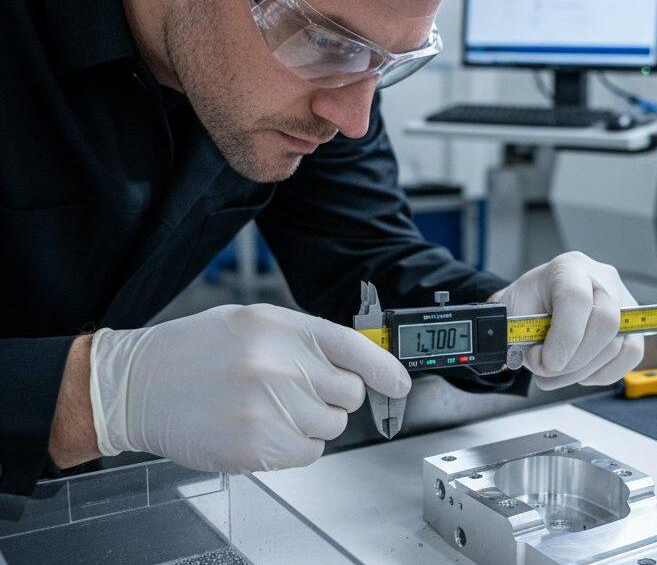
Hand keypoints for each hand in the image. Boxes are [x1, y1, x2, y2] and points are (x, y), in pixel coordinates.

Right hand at [89, 304, 409, 472]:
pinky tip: (262, 429)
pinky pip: (307, 454)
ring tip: (271, 408)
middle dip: (332, 396)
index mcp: (281, 327)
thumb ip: (303, 340)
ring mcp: (268, 407)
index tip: (401, 383)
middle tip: (298, 392)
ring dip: (311, 423)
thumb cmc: (193, 352)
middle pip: (348, 394)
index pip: (354, 348)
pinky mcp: (256, 446)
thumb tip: (352, 362)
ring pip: (330, 427)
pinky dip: (294, 447)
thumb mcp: (251, 322)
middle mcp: (279, 365)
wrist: (135, 386)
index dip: (385, 369)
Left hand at [491, 252, 642, 390]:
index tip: (548, 362)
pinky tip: (579, 372)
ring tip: (555, 374)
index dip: (564, 337)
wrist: (539, 303)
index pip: (576, 298)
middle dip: (575, 359)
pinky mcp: (633, 324)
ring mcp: (622, 300)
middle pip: (605, 322)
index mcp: (568, 267)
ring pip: (618, 344)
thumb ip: (522, 337)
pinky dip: (603, 373)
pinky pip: (630, 355)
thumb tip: (544, 363)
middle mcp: (602, 279)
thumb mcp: (513, 313)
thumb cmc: (527, 304)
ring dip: (582, 372)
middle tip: (548, 370)